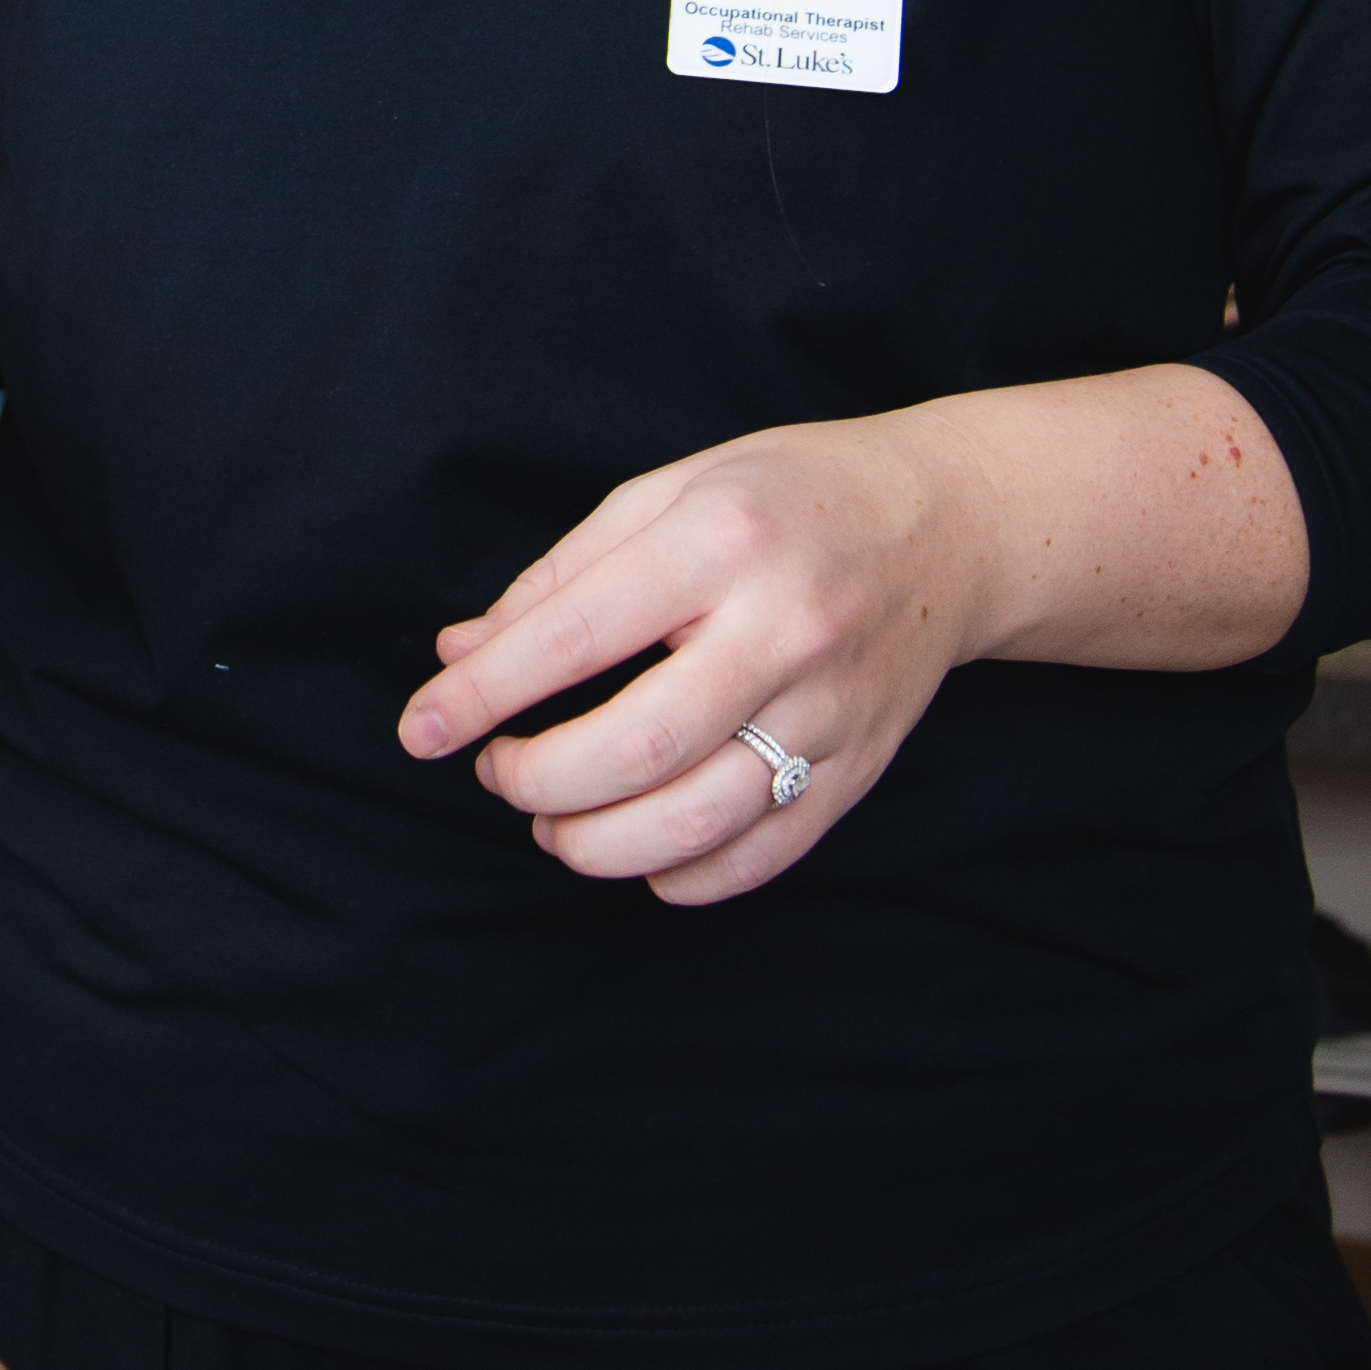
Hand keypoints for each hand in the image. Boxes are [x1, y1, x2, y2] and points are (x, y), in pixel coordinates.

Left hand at [396, 407, 991, 906]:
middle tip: (501, 773)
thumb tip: (459, 656)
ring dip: (597, 845)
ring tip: (555, 823)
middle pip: (636, 748)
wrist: (949, 525)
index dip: (482, 695)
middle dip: (537, 781)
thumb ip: (560, 579)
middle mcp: (783, 628)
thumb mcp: (668, 493)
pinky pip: (760, 854)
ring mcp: (830, 708)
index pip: (576, 636)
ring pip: (697, 820)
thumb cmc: (791, 498)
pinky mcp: (859, 767)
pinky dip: (682, 876)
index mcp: (721, 540)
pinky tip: (640, 851)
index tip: (421, 729)